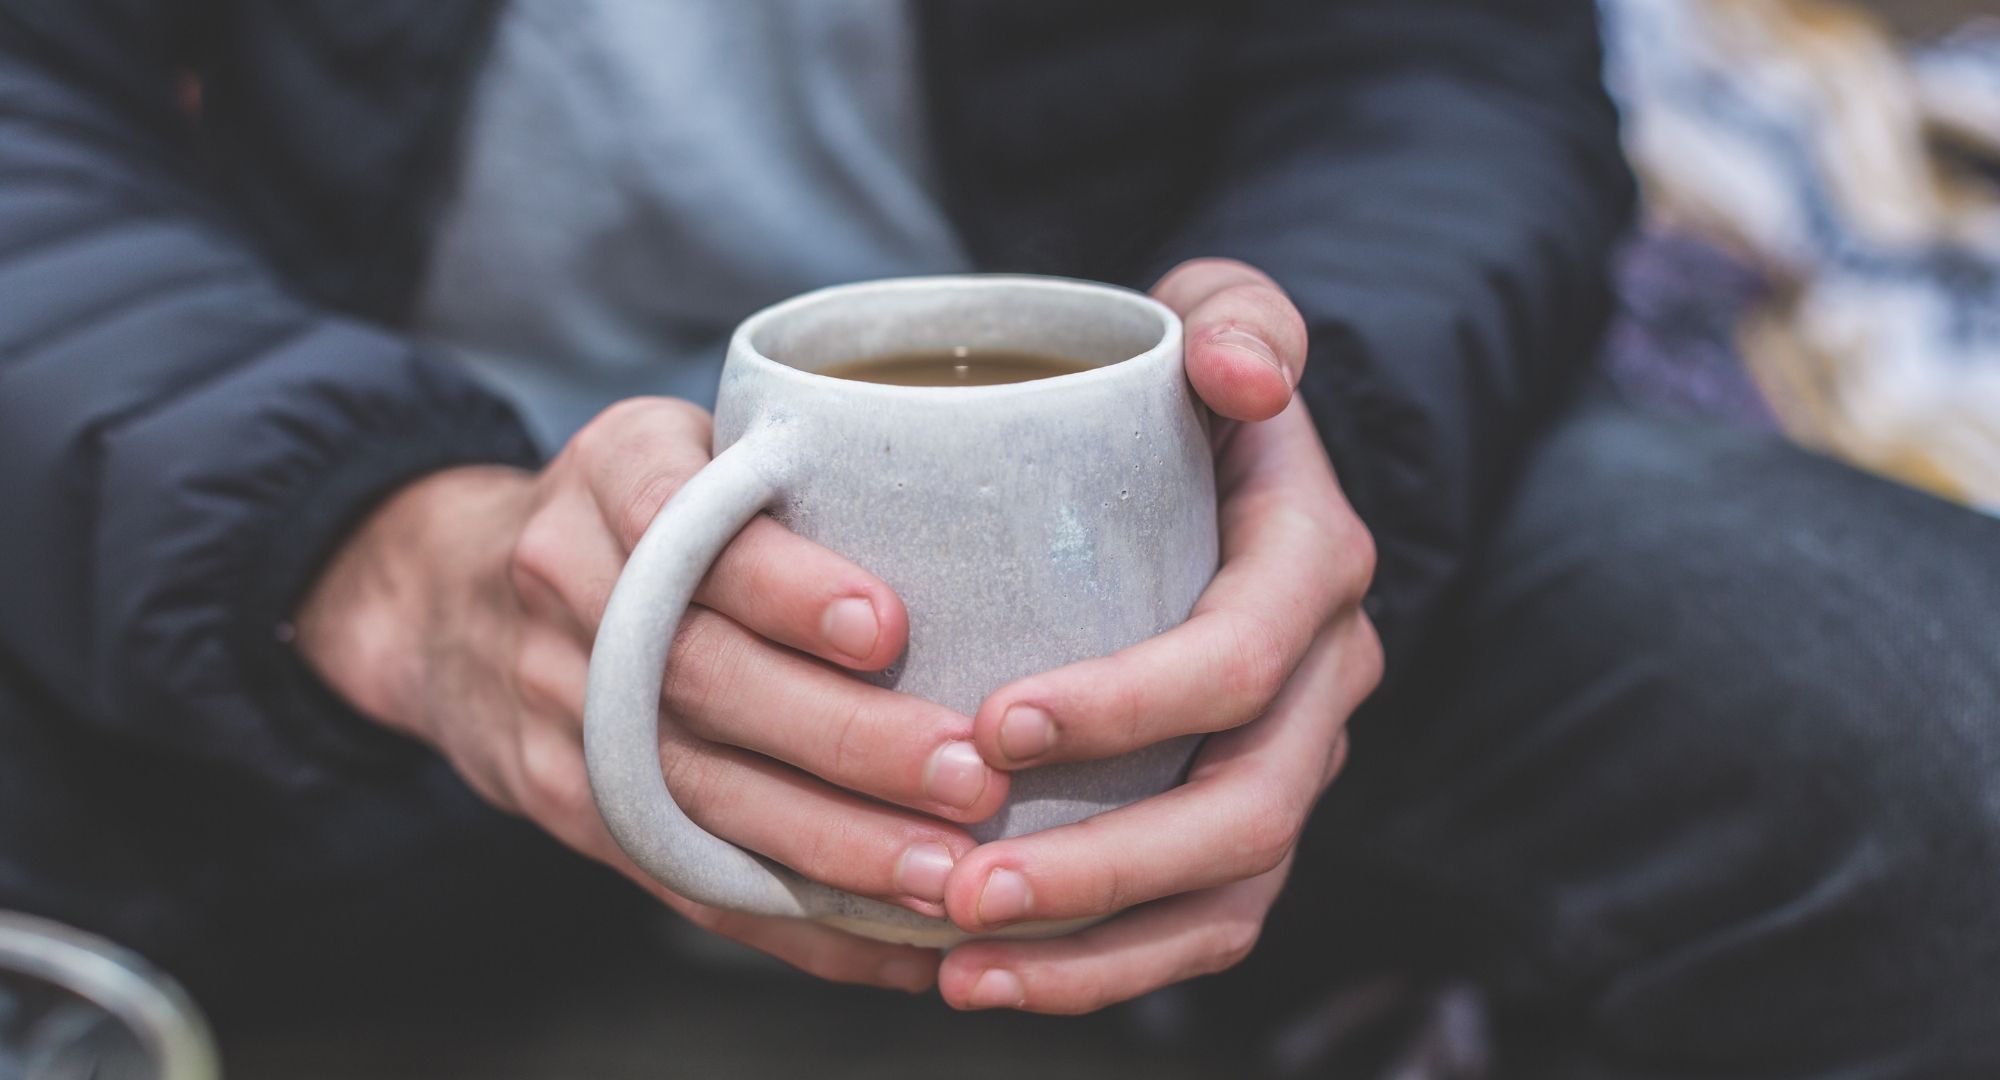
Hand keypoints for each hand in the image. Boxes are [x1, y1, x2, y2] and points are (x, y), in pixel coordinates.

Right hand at [295, 398, 1014, 992]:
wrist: (452, 599)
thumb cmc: (635, 509)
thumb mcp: (684, 442)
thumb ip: (790, 463)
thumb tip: (969, 519)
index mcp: (611, 476)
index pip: (689, 527)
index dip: (785, 586)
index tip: (885, 628)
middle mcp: (569, 590)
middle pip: (703, 678)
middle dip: (844, 739)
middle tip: (964, 775)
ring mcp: (558, 709)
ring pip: (697, 792)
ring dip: (831, 846)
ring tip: (944, 873)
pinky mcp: (572, 804)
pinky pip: (684, 876)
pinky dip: (793, 922)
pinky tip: (887, 942)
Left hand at [934, 259, 1383, 1012]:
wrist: (1229, 464)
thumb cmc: (1194, 391)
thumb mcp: (1224, 315)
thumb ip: (1239, 320)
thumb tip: (1242, 374)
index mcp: (1314, 569)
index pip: (1240, 657)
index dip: (1132, 704)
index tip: (995, 722)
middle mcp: (1322, 682)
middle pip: (1244, 810)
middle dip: (1105, 864)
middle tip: (964, 886)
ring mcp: (1291, 763)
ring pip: (1227, 894)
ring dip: (1095, 946)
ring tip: (957, 962)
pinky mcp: (1247, 822)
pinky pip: (1198, 927)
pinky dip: (1100, 969)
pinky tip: (979, 979)